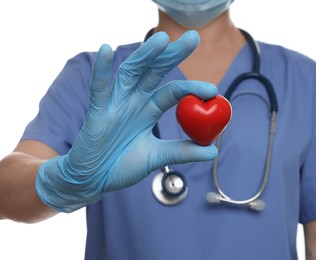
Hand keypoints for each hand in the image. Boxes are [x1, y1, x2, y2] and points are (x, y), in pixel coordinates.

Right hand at [36, 31, 217, 212]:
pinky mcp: (96, 112)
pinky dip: (101, 70)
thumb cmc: (123, 164)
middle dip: (172, 55)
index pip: (173, 91)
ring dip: (145, 56)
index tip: (213, 90)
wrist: (94, 179)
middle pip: (155, 72)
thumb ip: (182, 151)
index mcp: (149, 109)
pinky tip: (106, 49)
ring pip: (130, 73)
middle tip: (193, 37)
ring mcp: (115, 104)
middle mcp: (134, 101)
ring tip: (162, 39)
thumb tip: (213, 152)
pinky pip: (99, 89)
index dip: (192, 88)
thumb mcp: (157, 157)